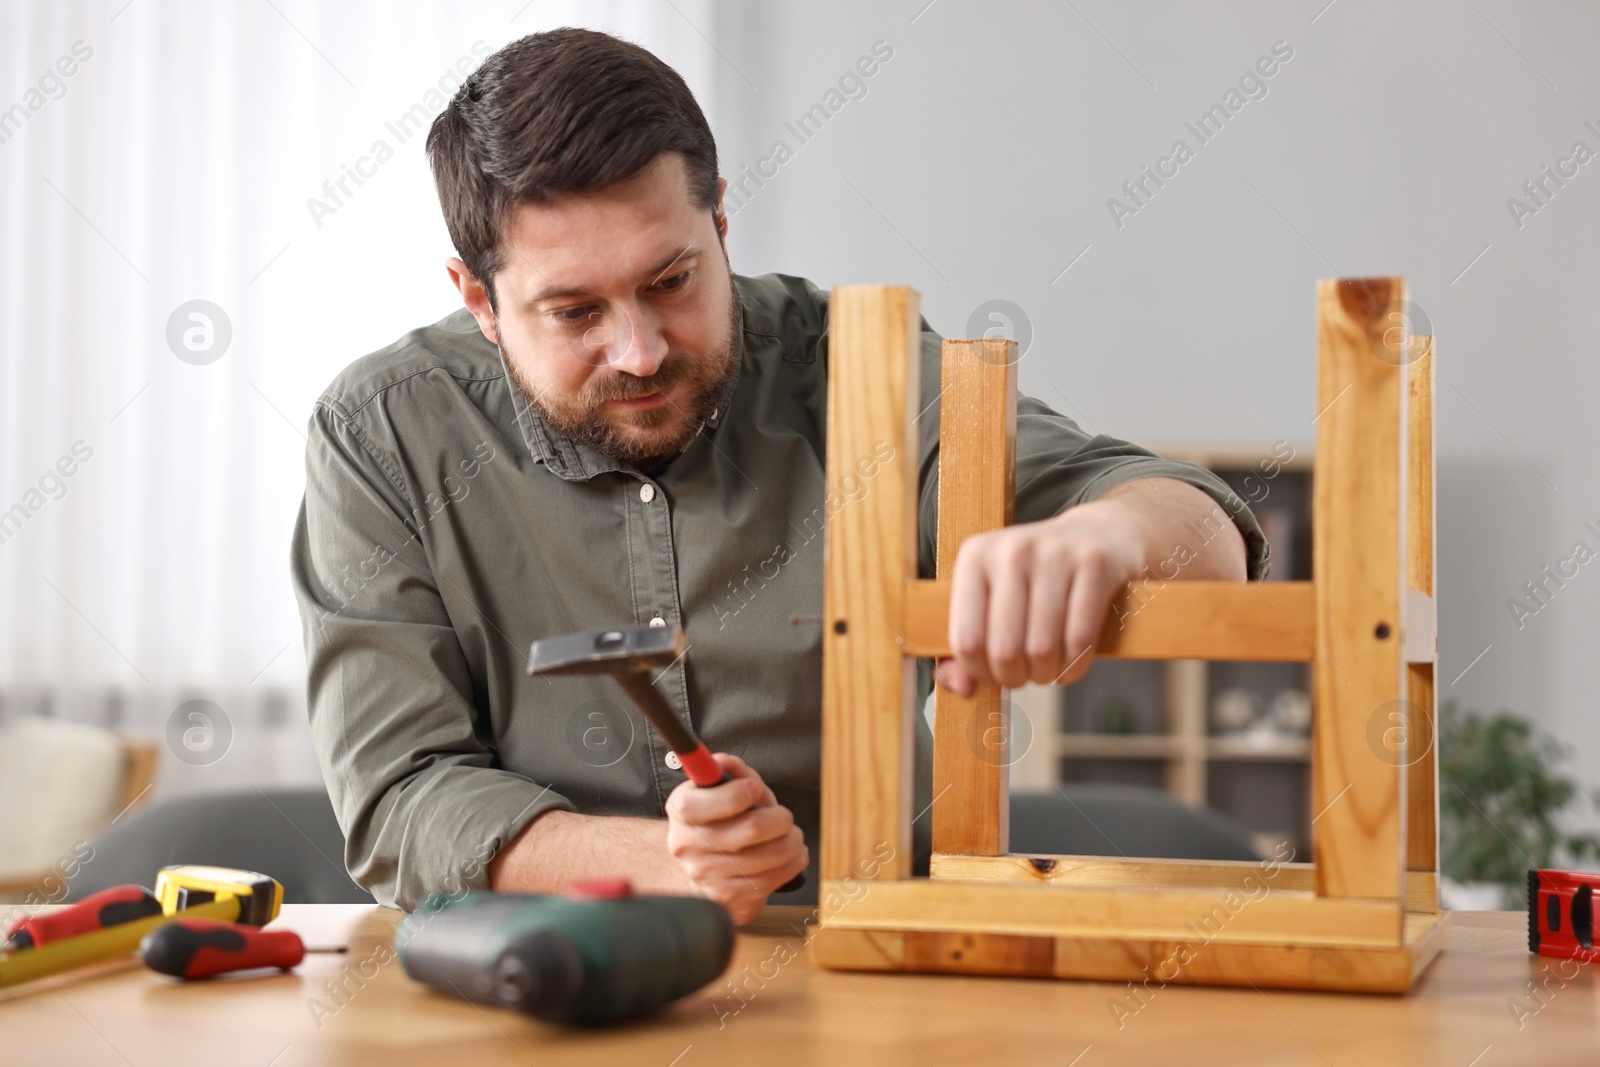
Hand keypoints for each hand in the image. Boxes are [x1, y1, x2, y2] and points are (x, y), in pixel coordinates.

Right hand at [664, 753, 808, 924]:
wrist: (701, 866)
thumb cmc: (717, 822)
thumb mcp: (720, 789)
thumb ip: (730, 771)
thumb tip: (724, 762)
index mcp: (682, 810)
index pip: (719, 800)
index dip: (745, 791)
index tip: (756, 789)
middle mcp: (688, 844)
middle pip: (751, 830)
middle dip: (781, 819)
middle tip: (785, 817)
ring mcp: (706, 875)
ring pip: (769, 857)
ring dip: (792, 842)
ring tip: (791, 836)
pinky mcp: (726, 898)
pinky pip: (772, 880)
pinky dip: (792, 864)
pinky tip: (790, 856)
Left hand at [937, 496, 1145, 696]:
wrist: (1098, 533)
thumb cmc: (1033, 579)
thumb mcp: (990, 598)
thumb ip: (966, 647)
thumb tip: (961, 689)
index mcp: (974, 557)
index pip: (966, 640)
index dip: (979, 672)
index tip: (992, 672)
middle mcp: (1012, 551)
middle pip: (1005, 650)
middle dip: (1015, 677)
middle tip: (1024, 674)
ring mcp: (1056, 554)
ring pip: (1043, 648)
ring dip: (1046, 673)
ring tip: (1047, 669)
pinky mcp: (1095, 564)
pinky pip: (1080, 638)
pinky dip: (1075, 664)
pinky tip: (1072, 661)